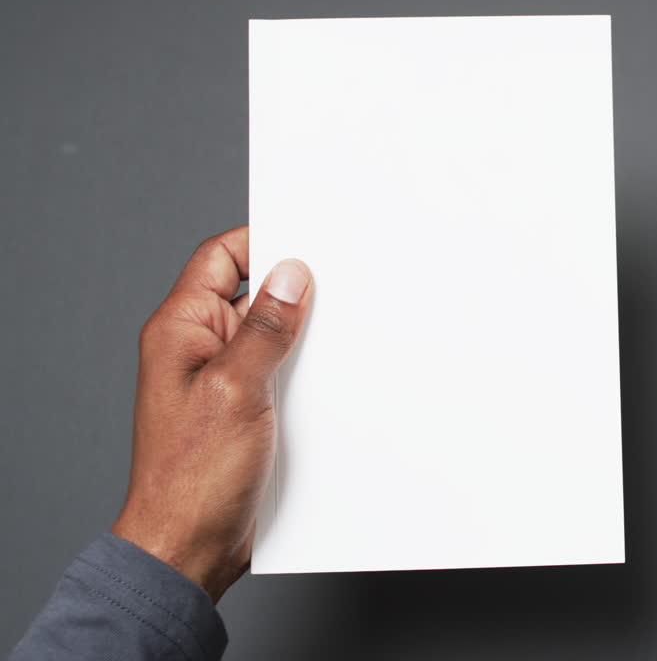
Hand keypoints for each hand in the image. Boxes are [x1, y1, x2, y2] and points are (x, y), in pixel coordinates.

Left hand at [111, 226, 311, 601]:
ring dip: (308, 337)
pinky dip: (309, 371)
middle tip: (344, 284)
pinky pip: (283, 372)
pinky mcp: (248, 410)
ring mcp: (225, 380)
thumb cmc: (193, 477)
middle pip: (253, 293)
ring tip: (347, 335)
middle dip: (298, 290)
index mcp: (181, 330)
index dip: (265, 240)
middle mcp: (201, 349)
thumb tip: (291, 275)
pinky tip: (338, 378)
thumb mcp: (235, 391)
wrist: (190, 547)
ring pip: (275, 336)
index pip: (221, 258)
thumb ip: (266, 330)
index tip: (312, 238)